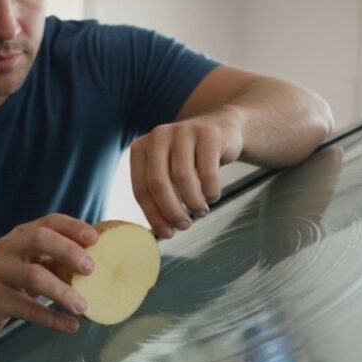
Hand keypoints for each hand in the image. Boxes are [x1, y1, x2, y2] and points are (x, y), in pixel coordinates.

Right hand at [0, 214, 98, 335]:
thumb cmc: (6, 281)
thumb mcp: (26, 263)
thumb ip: (55, 260)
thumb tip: (102, 261)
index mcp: (20, 236)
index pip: (49, 222)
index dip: (73, 227)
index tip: (96, 238)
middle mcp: (6, 248)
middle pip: (38, 239)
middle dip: (67, 250)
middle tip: (91, 269)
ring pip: (33, 276)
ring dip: (62, 292)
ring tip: (84, 307)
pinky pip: (26, 308)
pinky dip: (51, 318)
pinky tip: (70, 326)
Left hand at [130, 110, 243, 238]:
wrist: (221, 127)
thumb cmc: (191, 159)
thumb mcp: (168, 171)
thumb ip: (160, 195)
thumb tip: (162, 230)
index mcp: (140, 148)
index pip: (141, 189)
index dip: (153, 216)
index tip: (168, 233)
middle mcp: (158, 136)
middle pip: (158, 183)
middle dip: (172, 211)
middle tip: (185, 226)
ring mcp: (183, 131)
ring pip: (182, 178)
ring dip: (193, 203)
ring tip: (201, 211)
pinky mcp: (207, 133)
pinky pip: (207, 172)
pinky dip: (210, 191)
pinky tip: (212, 196)